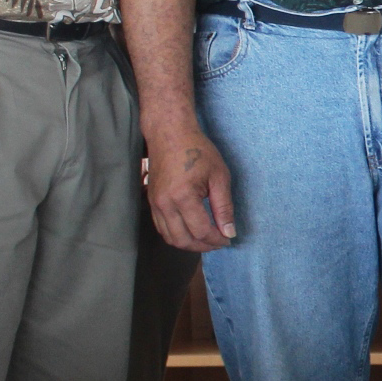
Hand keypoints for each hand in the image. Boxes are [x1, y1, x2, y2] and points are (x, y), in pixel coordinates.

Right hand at [144, 125, 235, 251]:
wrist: (169, 134)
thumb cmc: (197, 150)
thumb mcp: (219, 176)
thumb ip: (224, 207)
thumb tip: (229, 232)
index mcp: (183, 196)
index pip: (201, 230)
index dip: (217, 239)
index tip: (228, 238)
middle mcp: (165, 204)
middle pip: (183, 240)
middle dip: (204, 246)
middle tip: (219, 242)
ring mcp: (155, 204)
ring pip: (170, 238)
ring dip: (189, 244)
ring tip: (207, 240)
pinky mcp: (152, 202)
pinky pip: (162, 228)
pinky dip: (177, 235)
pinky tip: (192, 231)